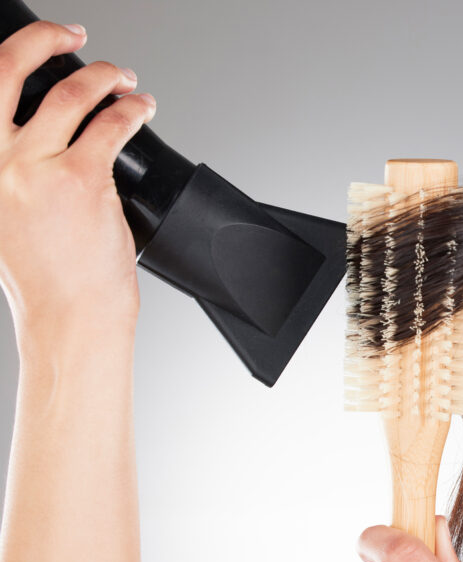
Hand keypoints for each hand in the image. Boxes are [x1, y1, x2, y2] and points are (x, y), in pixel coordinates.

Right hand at [0, 21, 154, 351]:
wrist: (68, 317)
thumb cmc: (44, 279)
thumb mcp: (5, 217)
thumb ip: (11, 174)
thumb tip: (36, 141)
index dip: (10, 58)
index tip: (34, 47)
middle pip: (6, 70)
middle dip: (44, 40)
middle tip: (73, 35)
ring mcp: (36, 168)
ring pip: (71, 94)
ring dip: (106, 76)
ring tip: (125, 79)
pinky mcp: (83, 180)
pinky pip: (112, 125)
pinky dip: (132, 109)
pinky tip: (142, 108)